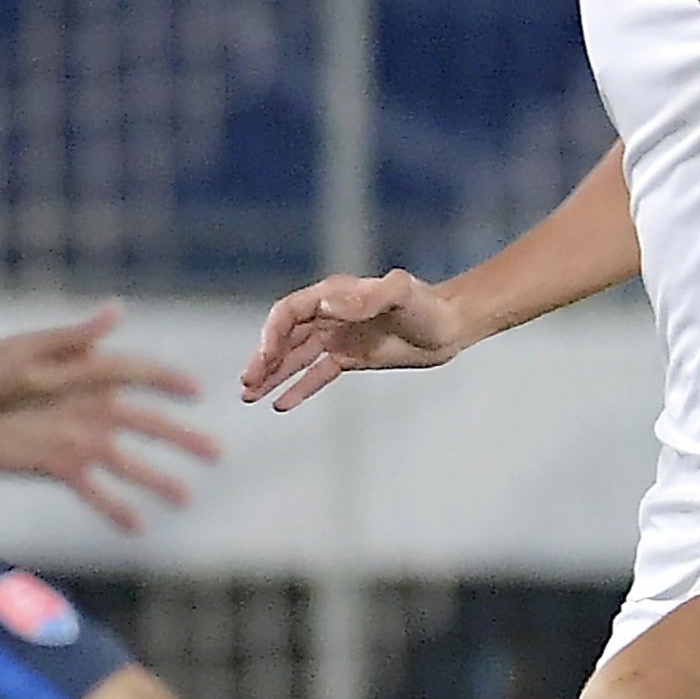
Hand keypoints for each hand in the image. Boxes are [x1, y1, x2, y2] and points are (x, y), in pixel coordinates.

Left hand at [0, 304, 219, 534]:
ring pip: (128, 463)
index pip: (143, 375)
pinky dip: (115, 508)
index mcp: (91, 371)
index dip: (171, 382)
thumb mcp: (30, 350)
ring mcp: (77, 439)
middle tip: (217, 454)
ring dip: (157, 479)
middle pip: (148, 424)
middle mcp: (92, 406)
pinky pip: (93, 490)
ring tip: (186, 499)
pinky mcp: (56, 466)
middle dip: (182, 438)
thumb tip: (119, 310)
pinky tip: (138, 527)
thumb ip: (77, 338)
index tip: (199, 392)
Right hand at [240, 268, 464, 411]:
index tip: (262, 360)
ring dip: (273, 373)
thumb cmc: (428, 306)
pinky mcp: (352, 357)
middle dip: (264, 358)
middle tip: (246, 385)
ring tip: (248, 395)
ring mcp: (340, 336)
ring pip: (296, 356)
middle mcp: (332, 313)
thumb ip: (370, 296)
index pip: (290, 312)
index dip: (271, 334)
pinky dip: (299, 387)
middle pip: (286, 335)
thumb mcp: (401, 295)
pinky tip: (280, 403)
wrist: (452, 324)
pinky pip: (318, 372)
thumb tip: (329, 301)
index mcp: (335, 295)